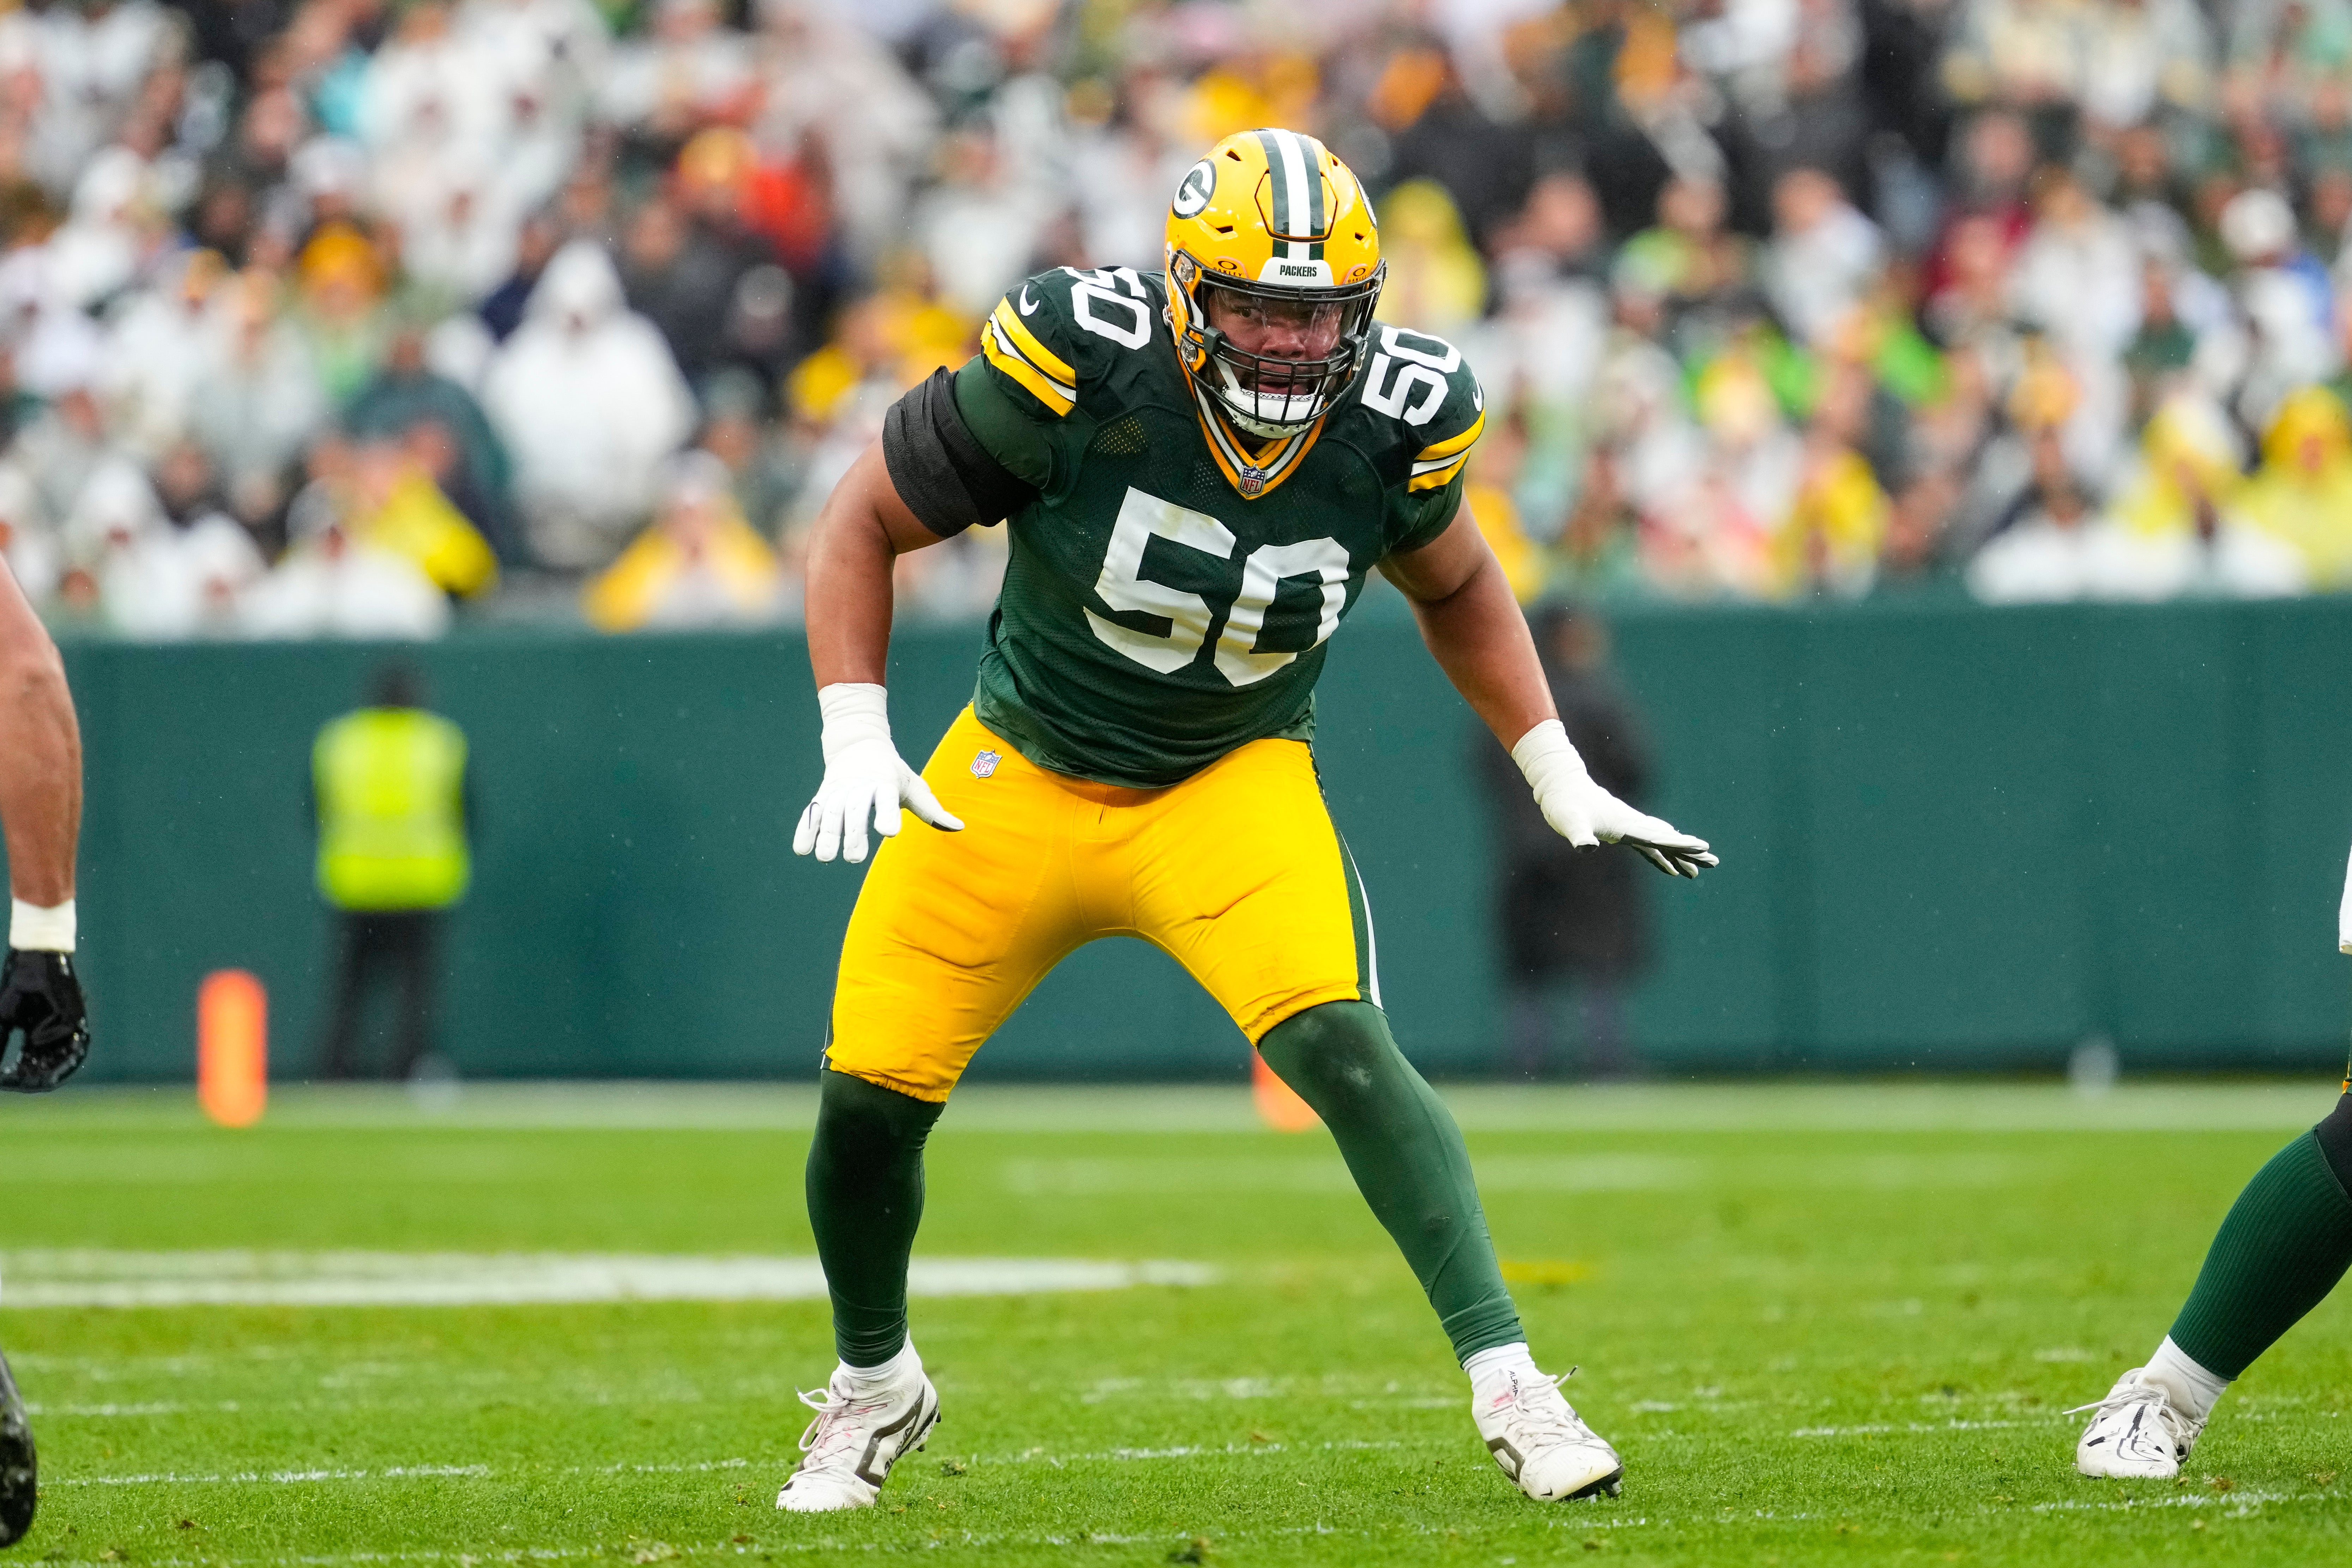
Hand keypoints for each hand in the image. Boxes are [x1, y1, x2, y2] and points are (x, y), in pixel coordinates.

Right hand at [0, 948, 89, 1091]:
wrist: (31, 967)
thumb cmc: (17, 991)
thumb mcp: (3, 1021)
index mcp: (41, 1041)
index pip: (33, 1066)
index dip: (22, 1078)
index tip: (7, 1082)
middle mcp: (57, 1038)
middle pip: (50, 1067)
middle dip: (35, 1078)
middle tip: (19, 1083)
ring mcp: (69, 1029)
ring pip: (64, 1057)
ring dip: (46, 1067)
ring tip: (28, 1074)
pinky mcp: (75, 1016)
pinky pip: (65, 1032)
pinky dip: (47, 1037)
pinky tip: (32, 1036)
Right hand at [792, 683, 963, 863]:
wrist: (859, 745)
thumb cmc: (893, 773)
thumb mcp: (914, 785)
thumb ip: (932, 809)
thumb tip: (960, 827)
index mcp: (885, 782)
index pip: (885, 797)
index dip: (886, 813)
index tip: (888, 832)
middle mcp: (859, 785)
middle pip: (854, 808)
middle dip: (853, 832)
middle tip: (855, 858)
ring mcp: (838, 790)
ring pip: (830, 812)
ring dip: (827, 834)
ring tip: (826, 857)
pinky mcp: (822, 796)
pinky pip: (811, 813)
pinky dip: (805, 830)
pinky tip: (802, 850)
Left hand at [1513, 719, 1717, 878]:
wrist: (1561, 785)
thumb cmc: (1564, 804)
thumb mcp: (1569, 822)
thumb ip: (1579, 835)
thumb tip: (1585, 847)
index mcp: (1626, 825)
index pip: (1659, 838)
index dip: (1681, 845)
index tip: (1703, 848)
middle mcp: (1632, 825)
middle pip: (1667, 840)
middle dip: (1691, 852)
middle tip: (1714, 862)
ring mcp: (1629, 826)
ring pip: (1660, 844)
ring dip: (1679, 856)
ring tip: (1698, 871)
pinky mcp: (1622, 830)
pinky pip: (1647, 846)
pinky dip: (1661, 856)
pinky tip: (1670, 867)